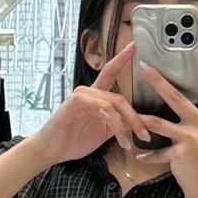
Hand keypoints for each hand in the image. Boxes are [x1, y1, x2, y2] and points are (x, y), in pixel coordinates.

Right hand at [33, 42, 152, 166]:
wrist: (52, 151)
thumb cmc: (75, 140)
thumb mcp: (104, 133)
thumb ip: (121, 125)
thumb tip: (143, 124)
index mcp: (96, 96)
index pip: (111, 73)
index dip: (122, 58)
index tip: (134, 46)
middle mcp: (89, 92)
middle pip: (119, 98)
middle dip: (135, 119)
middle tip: (144, 136)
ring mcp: (80, 97)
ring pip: (111, 104)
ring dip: (123, 126)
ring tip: (128, 143)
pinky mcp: (73, 104)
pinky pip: (96, 106)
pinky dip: (107, 116)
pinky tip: (113, 127)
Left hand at [133, 36, 197, 197]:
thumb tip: (189, 97)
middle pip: (177, 97)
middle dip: (159, 81)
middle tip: (144, 65)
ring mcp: (193, 138)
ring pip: (161, 123)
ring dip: (143, 119)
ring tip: (129, 113)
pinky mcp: (181, 153)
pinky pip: (159, 151)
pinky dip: (149, 155)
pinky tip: (139, 156)